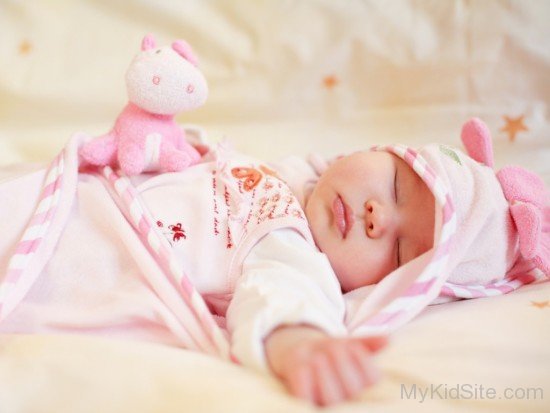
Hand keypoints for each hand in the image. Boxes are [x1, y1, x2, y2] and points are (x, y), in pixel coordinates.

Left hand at [265, 326, 387, 405]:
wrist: (303, 356)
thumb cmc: (331, 352)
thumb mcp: (348, 344)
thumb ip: (367, 342)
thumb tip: (387, 339)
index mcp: (365, 386)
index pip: (373, 380)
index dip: (364, 362)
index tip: (353, 346)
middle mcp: (349, 400)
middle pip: (353, 390)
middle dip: (343, 365)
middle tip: (333, 348)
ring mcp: (327, 403)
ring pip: (332, 399)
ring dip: (326, 376)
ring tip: (318, 357)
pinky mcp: (306, 402)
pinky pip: (306, 399)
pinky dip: (305, 384)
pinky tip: (304, 367)